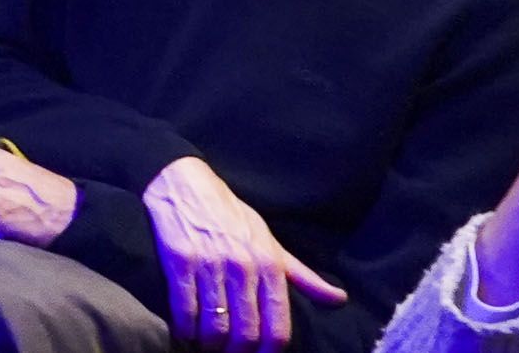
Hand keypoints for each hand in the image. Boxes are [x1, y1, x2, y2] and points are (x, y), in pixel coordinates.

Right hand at [142, 156, 346, 352]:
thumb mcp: (271, 242)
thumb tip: (339, 300)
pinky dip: (185, 329)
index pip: (277, 327)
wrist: (183, 183)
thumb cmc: (230, 215)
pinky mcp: (179, 262)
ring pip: (214, 326)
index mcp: (270, 264)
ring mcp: (209, 265)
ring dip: (209, 344)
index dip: (268, 352)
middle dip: (237, 352)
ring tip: (207, 346)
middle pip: (246, 332)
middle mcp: (242, 267)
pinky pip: (184, 310)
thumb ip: (303, 276)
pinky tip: (185, 331)